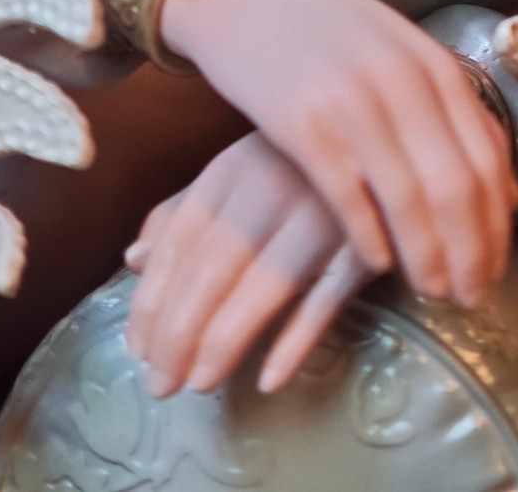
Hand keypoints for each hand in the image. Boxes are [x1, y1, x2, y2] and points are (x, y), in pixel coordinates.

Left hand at [124, 131, 371, 396]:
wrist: (384, 134)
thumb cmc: (298, 158)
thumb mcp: (236, 169)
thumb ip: (184, 211)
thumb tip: (133, 261)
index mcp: (232, 169)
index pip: (179, 242)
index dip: (153, 301)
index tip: (137, 350)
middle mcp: (271, 188)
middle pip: (213, 268)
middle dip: (179, 333)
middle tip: (160, 384)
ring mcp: (323, 214)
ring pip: (264, 285)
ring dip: (226, 340)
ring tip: (200, 384)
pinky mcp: (369, 242)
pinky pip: (329, 297)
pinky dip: (298, 338)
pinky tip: (270, 378)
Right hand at [160, 0, 517, 310]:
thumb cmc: (326, 31)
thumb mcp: (401, 55)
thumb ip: (453, 114)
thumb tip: (510, 193)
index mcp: (433, 64)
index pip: (487, 159)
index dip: (497, 225)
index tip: (497, 269)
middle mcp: (402, 81)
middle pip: (457, 186)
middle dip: (472, 252)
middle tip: (473, 297)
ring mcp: (351, 101)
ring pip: (410, 199)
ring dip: (428, 257)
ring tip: (434, 291)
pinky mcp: (301, 123)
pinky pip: (348, 196)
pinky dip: (370, 238)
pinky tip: (378, 265)